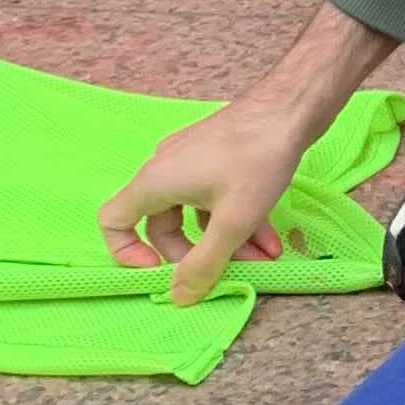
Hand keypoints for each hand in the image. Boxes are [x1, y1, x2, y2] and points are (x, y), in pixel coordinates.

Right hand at [98, 96, 312, 307]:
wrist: (291, 106)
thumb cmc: (257, 159)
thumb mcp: (232, 221)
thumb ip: (204, 263)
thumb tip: (179, 297)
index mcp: (154, 182)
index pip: (113, 221)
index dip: (126, 253)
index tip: (158, 271)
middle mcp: (165, 169)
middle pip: (162, 226)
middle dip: (197, 255)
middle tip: (230, 272)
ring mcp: (191, 160)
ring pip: (197, 214)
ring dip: (227, 242)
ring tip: (265, 259)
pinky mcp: (216, 156)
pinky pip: (216, 198)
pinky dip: (237, 219)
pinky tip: (270, 239)